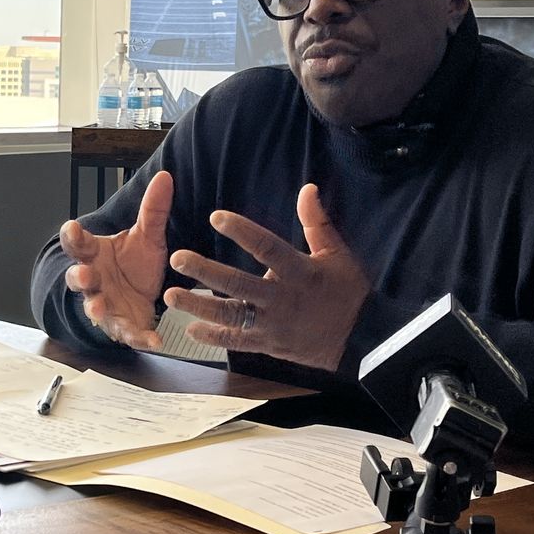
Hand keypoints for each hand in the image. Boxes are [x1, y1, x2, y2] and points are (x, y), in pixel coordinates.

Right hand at [59, 170, 172, 350]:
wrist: (140, 297)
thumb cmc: (134, 265)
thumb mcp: (147, 236)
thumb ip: (153, 210)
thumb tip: (164, 176)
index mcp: (95, 255)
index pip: (77, 243)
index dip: (72, 236)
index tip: (72, 227)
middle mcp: (94, 280)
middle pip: (77, 278)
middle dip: (78, 276)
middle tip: (82, 273)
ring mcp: (105, 305)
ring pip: (94, 307)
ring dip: (94, 308)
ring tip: (97, 308)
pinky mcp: (123, 326)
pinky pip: (129, 333)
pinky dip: (140, 338)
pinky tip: (155, 341)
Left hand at [163, 183, 369, 369]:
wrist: (362, 339)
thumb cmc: (349, 291)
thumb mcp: (337, 253)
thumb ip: (317, 222)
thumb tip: (307, 188)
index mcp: (300, 272)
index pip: (266, 247)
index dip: (242, 231)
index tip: (215, 216)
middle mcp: (282, 299)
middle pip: (239, 285)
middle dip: (206, 272)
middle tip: (178, 258)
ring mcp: (274, 325)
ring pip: (231, 316)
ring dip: (199, 306)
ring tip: (171, 295)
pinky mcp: (270, 345)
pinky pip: (238, 342)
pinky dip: (214, 338)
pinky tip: (190, 329)